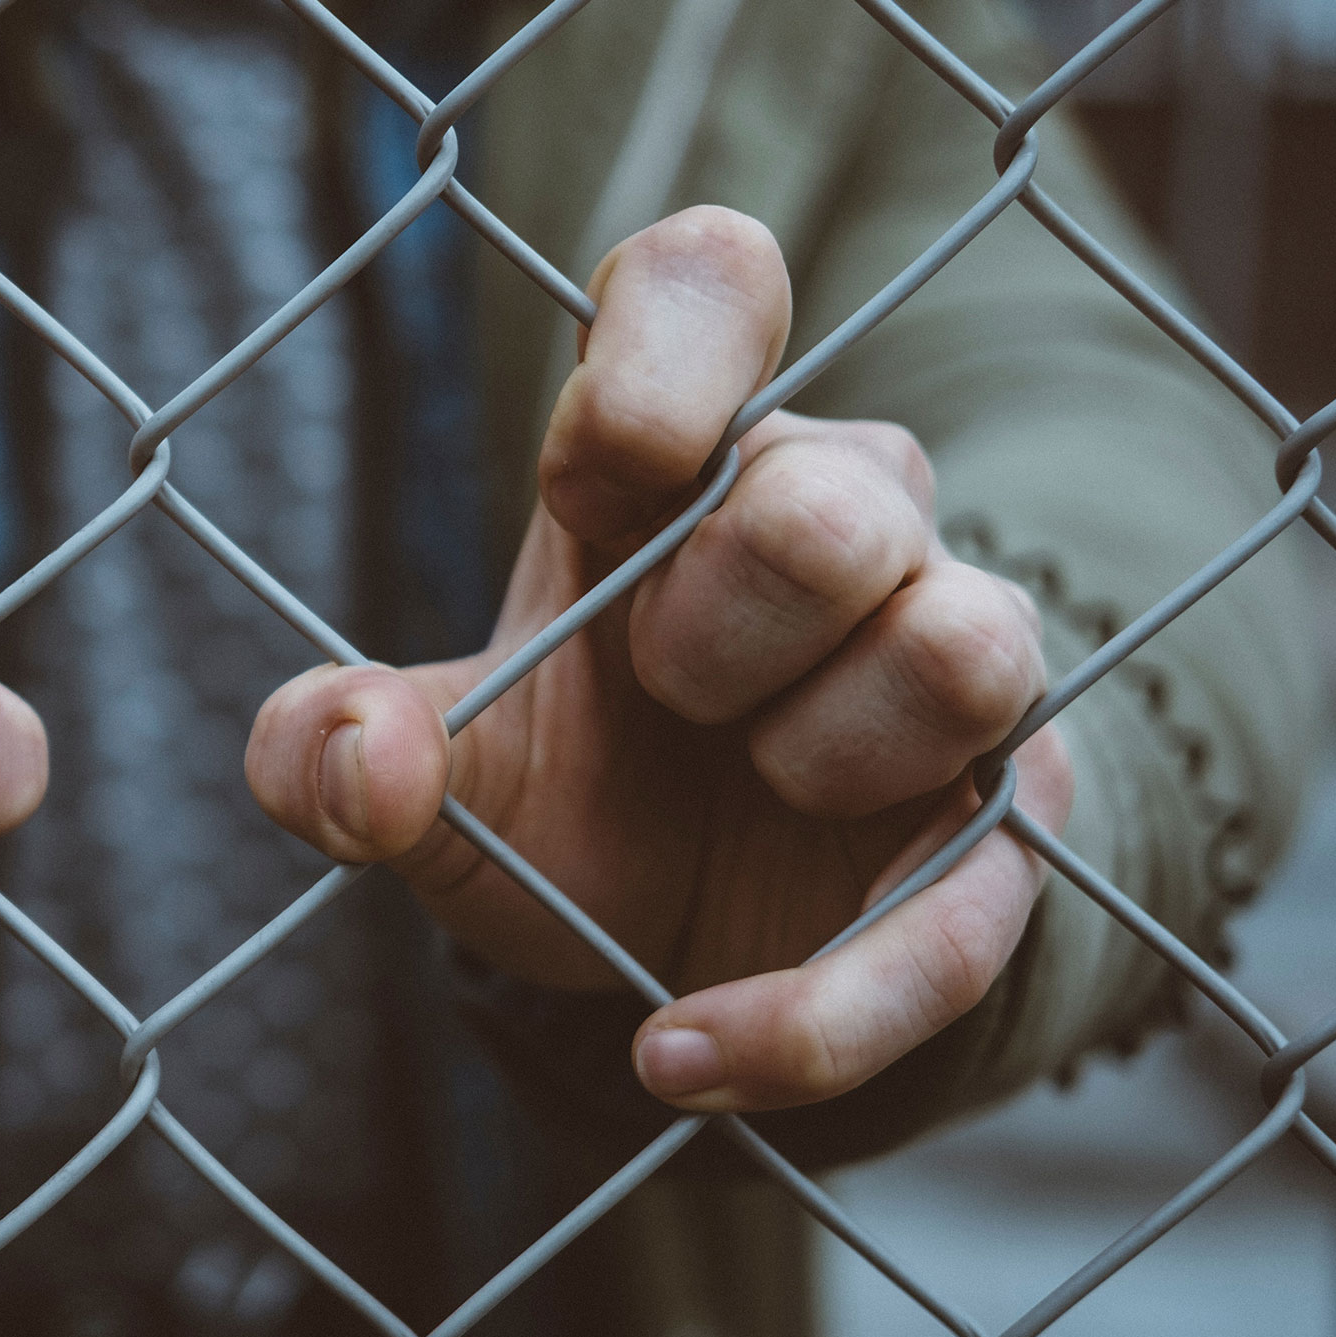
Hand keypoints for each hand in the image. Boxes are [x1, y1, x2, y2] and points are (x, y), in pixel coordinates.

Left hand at [247, 208, 1071, 1113]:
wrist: (676, 947)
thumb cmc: (569, 788)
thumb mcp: (430, 776)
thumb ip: (334, 747)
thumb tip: (351, 748)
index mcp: (671, 464)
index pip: (711, 285)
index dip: (673, 342)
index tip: (610, 460)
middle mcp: (832, 520)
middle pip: (836, 486)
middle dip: (718, 612)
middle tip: (662, 687)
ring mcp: (941, 659)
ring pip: (961, 640)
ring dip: (820, 749)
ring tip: (746, 788)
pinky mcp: (1002, 823)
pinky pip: (970, 903)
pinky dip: (818, 1003)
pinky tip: (682, 1051)